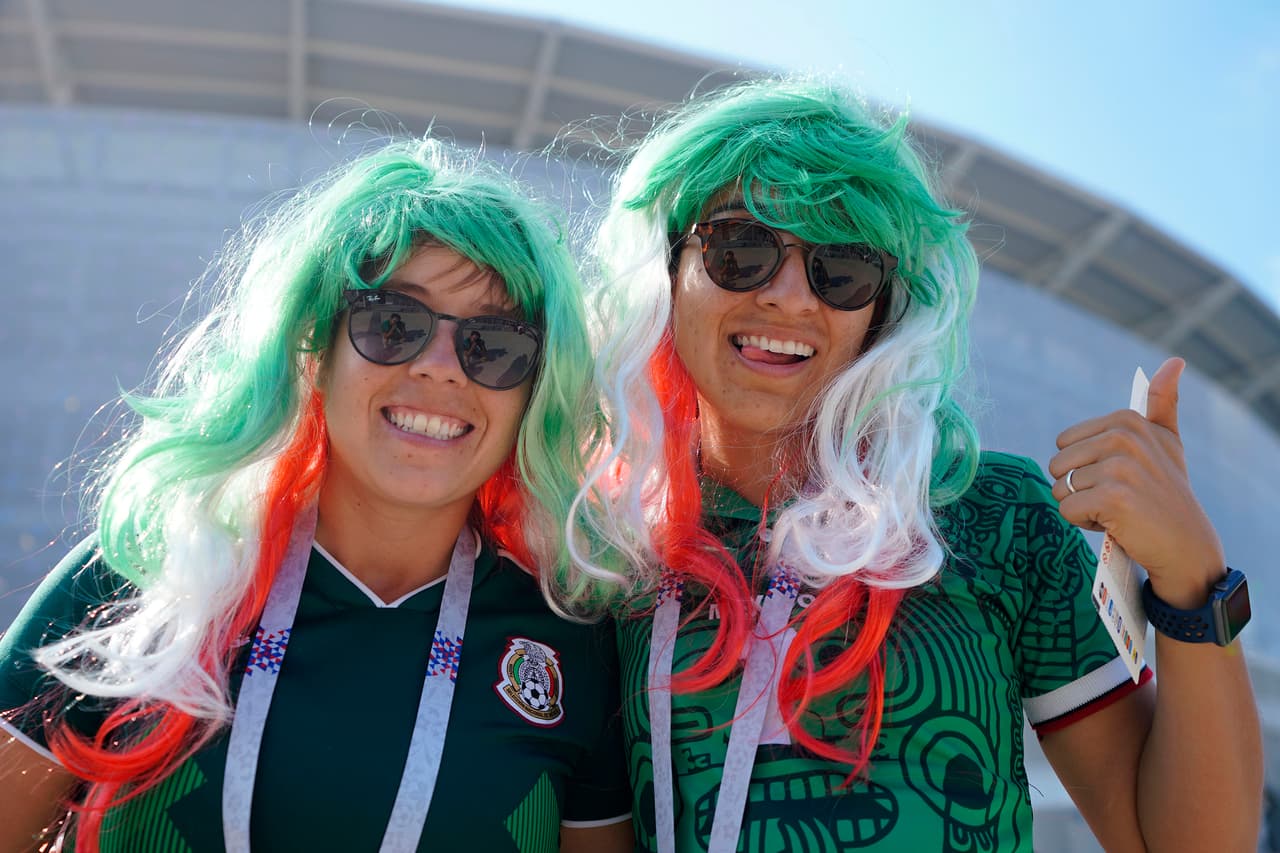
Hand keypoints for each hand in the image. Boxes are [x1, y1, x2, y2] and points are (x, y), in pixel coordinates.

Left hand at [1049, 358, 1224, 607]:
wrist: (1186, 545)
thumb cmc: (1167, 493)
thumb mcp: (1167, 442)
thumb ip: (1162, 403)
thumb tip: (1174, 361)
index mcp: (1127, 421)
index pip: (1063, 444)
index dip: (1084, 467)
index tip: (1119, 478)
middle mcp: (1123, 438)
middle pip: (1057, 466)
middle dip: (1079, 488)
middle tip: (1116, 497)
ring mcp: (1119, 467)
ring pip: (1060, 489)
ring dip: (1082, 507)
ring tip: (1116, 510)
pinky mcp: (1113, 497)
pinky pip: (1067, 510)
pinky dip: (1085, 523)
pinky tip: (1115, 524)